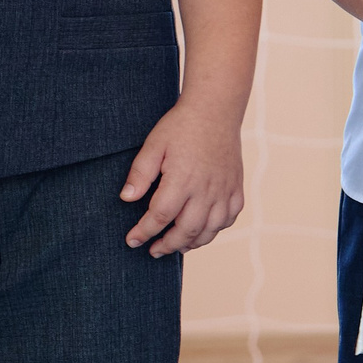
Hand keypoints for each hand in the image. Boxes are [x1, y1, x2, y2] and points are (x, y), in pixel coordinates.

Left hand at [122, 100, 246, 255]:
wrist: (216, 111)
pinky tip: (202, 230)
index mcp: (182, 179)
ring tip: (177, 247)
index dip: (144, 232)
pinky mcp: (236, 188)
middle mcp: (206, 189)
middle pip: (186, 230)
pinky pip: (228, 219)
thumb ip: (140, 174)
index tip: (132, 240)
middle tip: (153, 251)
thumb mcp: (153, 146)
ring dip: (191, 243)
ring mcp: (224, 190)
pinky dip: (215, 230)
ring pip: (209, 229)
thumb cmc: (181, 127)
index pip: (160, 216)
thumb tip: (126, 199)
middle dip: (167, 245)